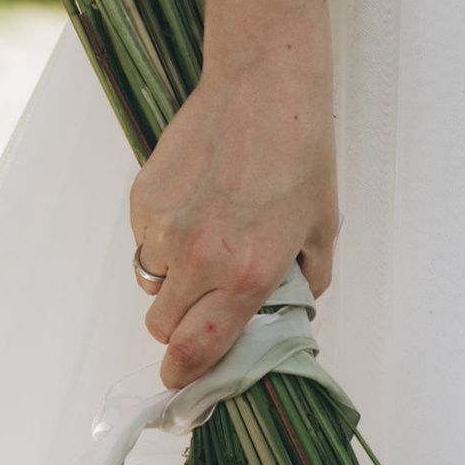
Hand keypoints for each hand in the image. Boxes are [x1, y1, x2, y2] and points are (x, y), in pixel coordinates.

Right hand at [130, 41, 337, 392]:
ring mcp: (165, 227)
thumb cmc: (300, 152)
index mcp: (248, 273)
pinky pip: (143, 238)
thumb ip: (301, 281)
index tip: (178, 380)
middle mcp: (200, 258)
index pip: (199, 348)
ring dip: (172, 276)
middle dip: (179, 325)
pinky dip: (162, 234)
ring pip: (150, 280)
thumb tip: (280, 311)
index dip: (184, 373)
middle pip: (162, 325)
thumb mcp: (321, 228)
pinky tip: (195, 201)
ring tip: (206, 235)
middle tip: (204, 301)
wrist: (264, 84)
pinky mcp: (143, 197)